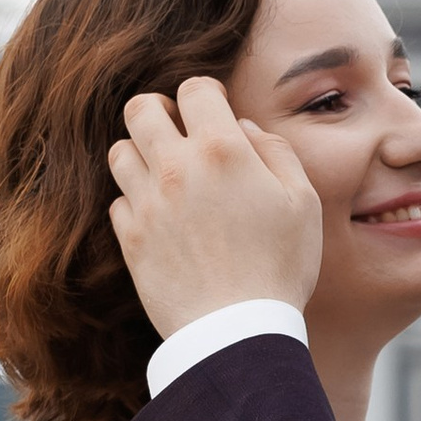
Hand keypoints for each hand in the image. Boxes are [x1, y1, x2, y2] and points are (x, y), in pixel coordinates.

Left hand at [108, 78, 323, 338]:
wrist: (238, 332)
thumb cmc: (280, 268)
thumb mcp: (303, 203)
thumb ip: (275, 152)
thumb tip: (244, 129)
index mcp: (223, 150)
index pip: (194, 88)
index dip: (205, 94)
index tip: (214, 110)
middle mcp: (177, 168)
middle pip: (140, 109)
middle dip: (158, 111)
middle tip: (177, 131)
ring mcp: (147, 203)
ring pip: (119, 152)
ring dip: (141, 155)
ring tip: (166, 175)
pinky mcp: (130, 238)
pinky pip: (118, 201)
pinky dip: (135, 201)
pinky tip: (160, 217)